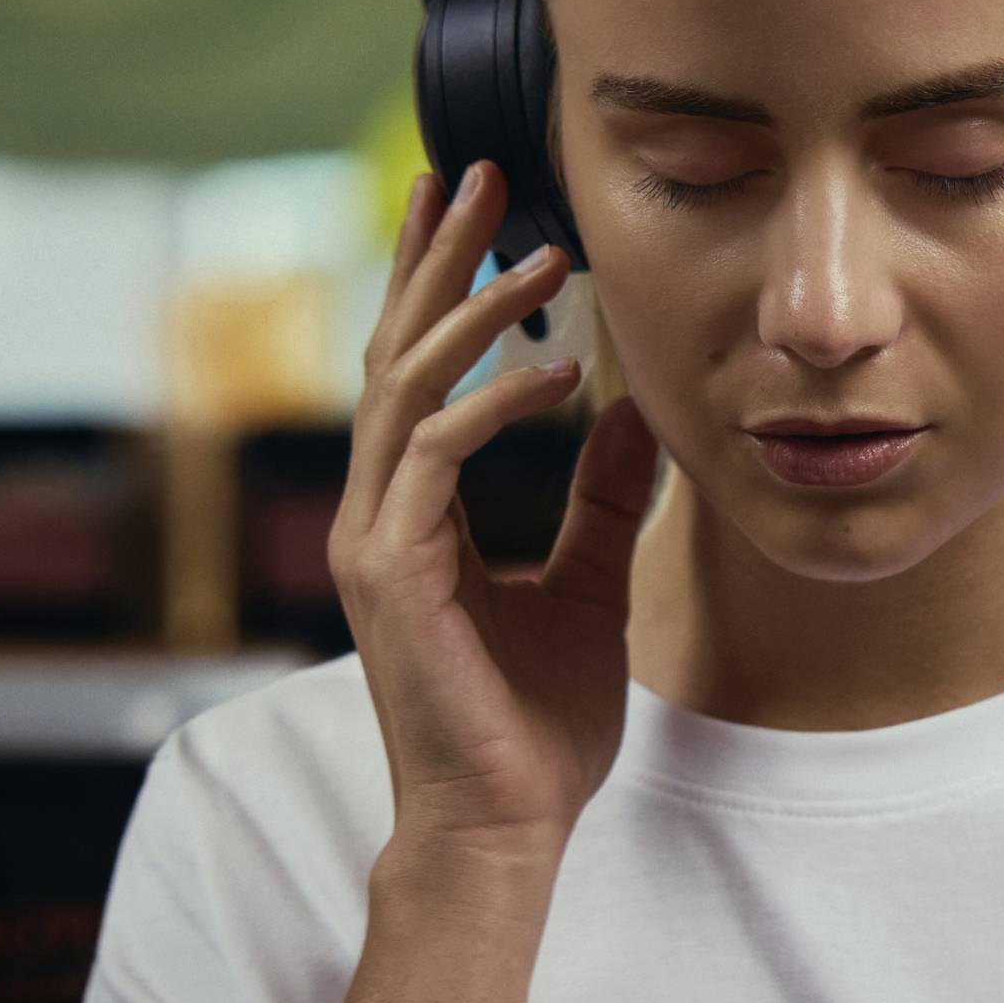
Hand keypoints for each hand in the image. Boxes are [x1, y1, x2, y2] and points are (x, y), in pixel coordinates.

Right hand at [330, 158, 659, 874]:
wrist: (508, 828)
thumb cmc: (538, 728)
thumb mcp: (588, 588)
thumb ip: (598, 499)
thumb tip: (628, 415)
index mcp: (413, 514)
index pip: (416, 371)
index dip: (440, 285)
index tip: (477, 210)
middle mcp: (380, 513)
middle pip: (395, 351)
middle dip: (439, 258)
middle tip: (483, 174)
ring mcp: (375, 540)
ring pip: (406, 386)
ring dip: (471, 309)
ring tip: (539, 255)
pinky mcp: (391, 571)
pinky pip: (436, 454)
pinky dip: (492, 402)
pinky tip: (556, 372)